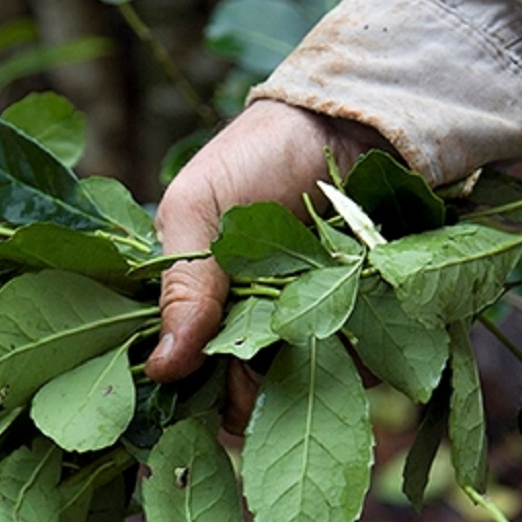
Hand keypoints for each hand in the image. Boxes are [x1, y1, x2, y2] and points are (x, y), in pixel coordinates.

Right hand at [145, 100, 382, 428]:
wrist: (345, 122)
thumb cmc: (255, 157)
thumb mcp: (198, 211)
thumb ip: (183, 287)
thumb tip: (160, 369)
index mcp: (197, 309)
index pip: (188, 378)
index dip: (199, 388)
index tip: (215, 375)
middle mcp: (246, 330)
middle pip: (242, 399)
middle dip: (256, 389)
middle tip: (272, 349)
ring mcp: (302, 332)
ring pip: (300, 393)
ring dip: (310, 372)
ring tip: (324, 315)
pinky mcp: (356, 326)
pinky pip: (357, 369)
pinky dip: (360, 354)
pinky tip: (361, 309)